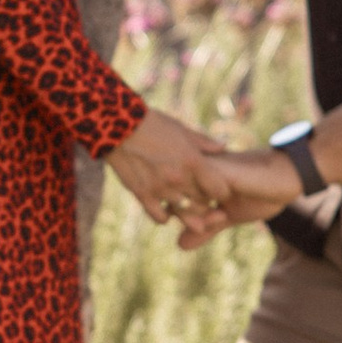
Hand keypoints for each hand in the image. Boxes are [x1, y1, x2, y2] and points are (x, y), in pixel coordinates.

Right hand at [106, 104, 229, 223]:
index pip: (219, 191)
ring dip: (187, 212)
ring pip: (184, 214)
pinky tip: (166, 209)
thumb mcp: (181, 129)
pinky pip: (160, 218)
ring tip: (185, 204)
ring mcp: (160, 189)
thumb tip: (223, 147)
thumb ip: (204, 142)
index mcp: (193, 161)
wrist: (118, 126)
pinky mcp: (142, 195)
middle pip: (204, 204)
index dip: (221, 192)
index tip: (216, 189)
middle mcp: (179, 178)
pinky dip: (165, 216)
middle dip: (206, 202)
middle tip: (202, 197)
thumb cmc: (153, 124)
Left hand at [171, 148, 327, 252]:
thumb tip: (179, 245)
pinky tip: (221, 215)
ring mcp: (206, 169)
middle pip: (169, 196)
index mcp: (198, 176)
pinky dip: (204, 211)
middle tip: (213, 222)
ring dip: (194, 215)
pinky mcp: (218, 172)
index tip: (206, 224)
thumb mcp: (230, 216)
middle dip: (184, 216)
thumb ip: (205, 228)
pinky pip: (197, 193)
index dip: (179, 215)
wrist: (291, 177)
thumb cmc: (263, 192)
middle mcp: (198, 169)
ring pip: (180, 195)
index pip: (169, 197)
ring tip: (219, 218)